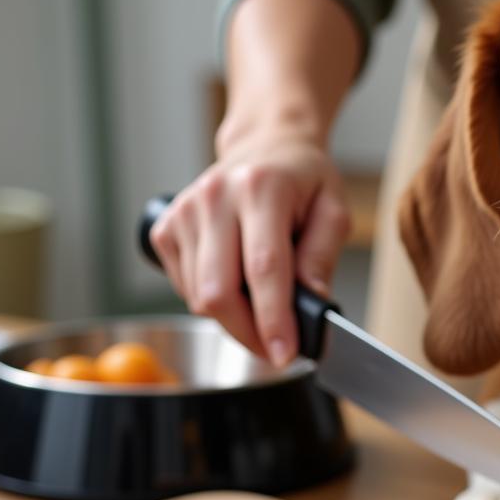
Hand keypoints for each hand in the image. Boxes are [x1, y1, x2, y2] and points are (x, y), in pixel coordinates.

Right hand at [150, 136, 350, 365]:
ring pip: (199, 298)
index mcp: (261, 188)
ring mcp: (185, 212)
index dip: (273, 319)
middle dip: (248, 334)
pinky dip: (212, 302)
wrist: (265, 145)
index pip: (263, 268)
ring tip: (263, 311)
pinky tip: (236, 285)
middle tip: (276, 350)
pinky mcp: (166, 228)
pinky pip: (185, 288)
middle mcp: (216, 197)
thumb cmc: (303, 180)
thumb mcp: (333, 211)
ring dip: (233, 321)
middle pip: (219, 292)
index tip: (284, 354)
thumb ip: (323, 257)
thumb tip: (312, 304)